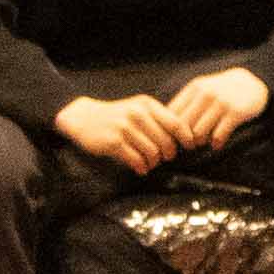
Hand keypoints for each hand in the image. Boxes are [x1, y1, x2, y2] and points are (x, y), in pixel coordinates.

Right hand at [57, 93, 180, 171]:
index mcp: (146, 105)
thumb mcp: (137, 109)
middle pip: (166, 141)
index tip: (190, 146)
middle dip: (168, 153)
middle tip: (165, 158)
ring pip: (152, 153)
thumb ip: (158, 118)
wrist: (83, 118)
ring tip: (150, 163)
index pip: (175, 122)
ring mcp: (125, 127)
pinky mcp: (114, 142)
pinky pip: (137, 160)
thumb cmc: (116, 116)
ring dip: (154, 162)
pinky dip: (142, 167)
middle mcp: (137, 114)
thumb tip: (185, 136)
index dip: (186, 137)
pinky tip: (140, 168)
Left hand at [163, 67, 269, 150]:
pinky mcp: (235, 113)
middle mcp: (206, 94)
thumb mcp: (203, 89)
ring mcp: (221, 103)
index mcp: (194, 89)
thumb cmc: (222, 91)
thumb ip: (186, 103)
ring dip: (200, 142)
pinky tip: (217, 143)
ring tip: (204, 142)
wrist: (252, 83)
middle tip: (189, 144)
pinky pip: (218, 136)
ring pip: (199, 133)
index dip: (171, 130)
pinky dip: (216, 144)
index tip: (176, 137)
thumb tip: (165, 125)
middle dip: (185, 139)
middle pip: (184, 126)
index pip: (173, 114)